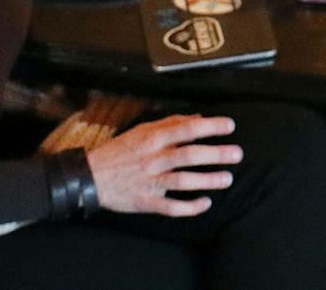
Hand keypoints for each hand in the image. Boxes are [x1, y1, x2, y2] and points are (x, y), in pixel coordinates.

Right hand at [85, 115, 240, 217]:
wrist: (89, 177)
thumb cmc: (119, 151)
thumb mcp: (141, 131)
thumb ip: (170, 123)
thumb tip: (197, 118)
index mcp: (152, 139)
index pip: (185, 130)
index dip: (209, 127)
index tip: (230, 126)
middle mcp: (152, 160)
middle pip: (188, 156)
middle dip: (215, 155)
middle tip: (237, 154)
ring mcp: (149, 182)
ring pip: (182, 181)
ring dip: (207, 181)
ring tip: (227, 179)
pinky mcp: (145, 202)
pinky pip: (170, 207)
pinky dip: (190, 207)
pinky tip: (205, 203)